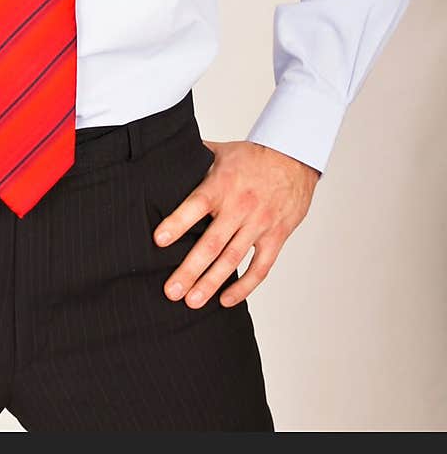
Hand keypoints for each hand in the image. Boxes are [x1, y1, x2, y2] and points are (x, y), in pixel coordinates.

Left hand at [152, 139, 319, 308]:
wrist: (294, 156)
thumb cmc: (252, 156)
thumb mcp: (220, 152)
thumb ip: (193, 158)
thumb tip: (161, 155)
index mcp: (221, 185)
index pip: (196, 205)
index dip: (177, 222)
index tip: (159, 240)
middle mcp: (240, 206)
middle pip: (212, 242)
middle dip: (190, 269)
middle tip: (172, 291)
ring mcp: (259, 224)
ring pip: (233, 259)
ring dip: (212, 283)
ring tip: (193, 301)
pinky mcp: (276, 236)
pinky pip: (260, 267)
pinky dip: (244, 286)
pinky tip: (226, 300)